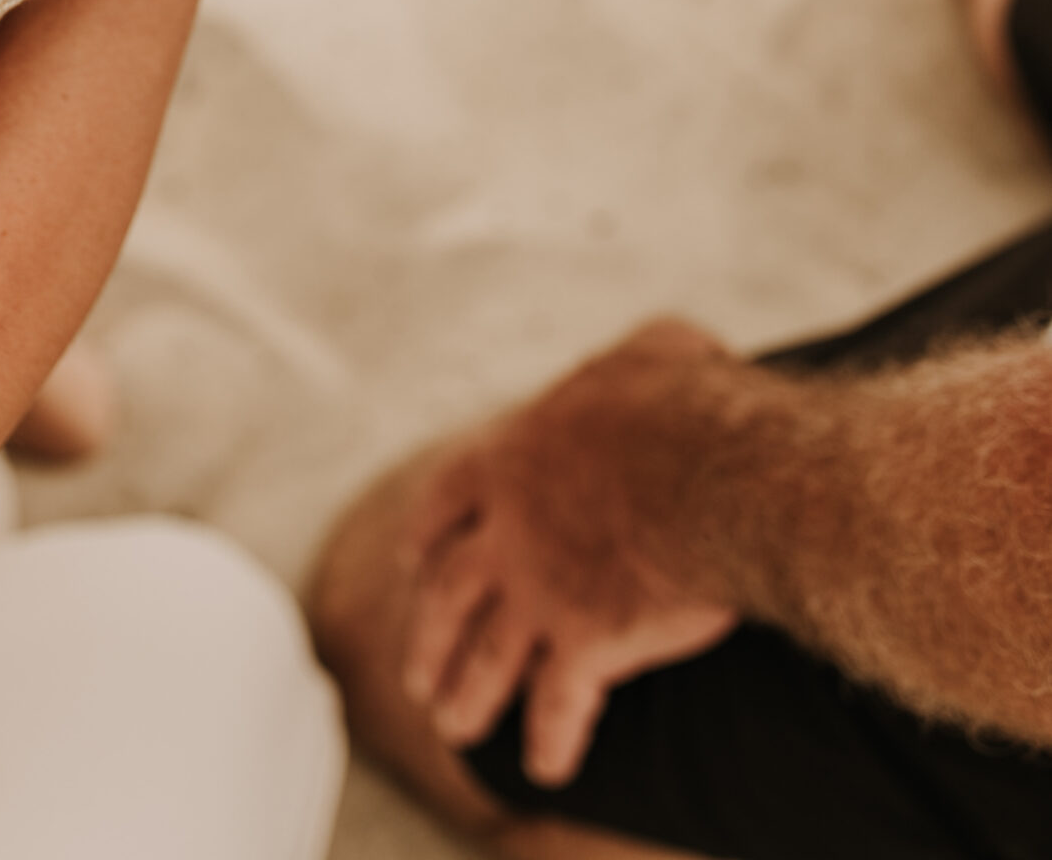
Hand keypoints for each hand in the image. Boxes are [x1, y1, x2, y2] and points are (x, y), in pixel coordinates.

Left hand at [399, 322, 738, 783]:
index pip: (446, 501)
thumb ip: (634, 365)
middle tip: (418, 673)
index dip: (425, 533)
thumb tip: (663, 356)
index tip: (407, 560)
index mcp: (509, 457)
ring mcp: (539, 590)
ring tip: (455, 725)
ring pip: (486, 656)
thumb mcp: (654, 351)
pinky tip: (547, 767)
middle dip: (429, 636)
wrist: (711, 472)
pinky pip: (559, 705)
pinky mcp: (585, 642)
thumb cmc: (688, 404)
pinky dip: (551, 738)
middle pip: (448, 593)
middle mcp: (507, 529)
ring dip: (467, 694)